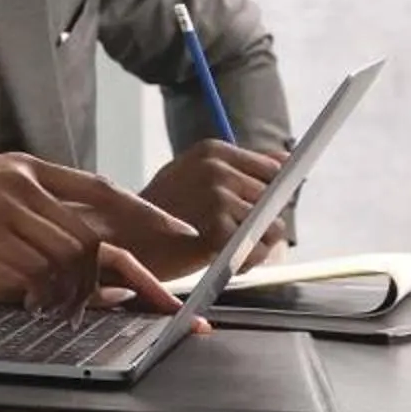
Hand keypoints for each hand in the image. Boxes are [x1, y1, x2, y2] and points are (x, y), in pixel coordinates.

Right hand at [0, 155, 195, 314]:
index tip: (180, 229)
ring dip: (75, 290)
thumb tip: (69, 234)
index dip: (143, 211)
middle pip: (90, 233)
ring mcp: (4, 205)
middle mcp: (22, 181)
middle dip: (122, 274)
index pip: (100, 189)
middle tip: (150, 303)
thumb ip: (27, 202)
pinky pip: (34, 268)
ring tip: (69, 310)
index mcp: (26, 166)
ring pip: (67, 253)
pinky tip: (38, 304)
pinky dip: (44, 292)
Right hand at [138, 141, 287, 277]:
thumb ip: (239, 168)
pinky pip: (259, 249)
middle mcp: (216, 168)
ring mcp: (217, 196)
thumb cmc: (161, 214)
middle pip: (276, 199)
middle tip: (225, 234)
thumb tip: (287, 160)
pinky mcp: (219, 228)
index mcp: (212, 150)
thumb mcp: (195, 177)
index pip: (272, 170)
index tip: (246, 209)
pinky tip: (219, 258)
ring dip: (254, 244)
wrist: (124, 241)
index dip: (265, 195)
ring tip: (223, 249)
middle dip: (259, 222)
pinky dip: (246, 261)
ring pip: (272, 226)